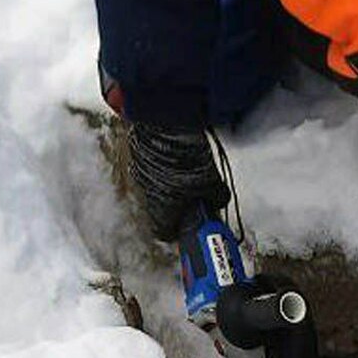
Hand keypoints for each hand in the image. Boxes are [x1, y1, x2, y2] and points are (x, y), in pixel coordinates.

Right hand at [127, 123, 228, 241]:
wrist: (167, 124)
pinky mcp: (138, 154)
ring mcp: (140, 173)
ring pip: (155, 188)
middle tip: (194, 198)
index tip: (191, 227)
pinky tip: (178, 158)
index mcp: (162, 209)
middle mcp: (146, 194)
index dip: (179, 232)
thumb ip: (216, 197)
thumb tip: (219, 201)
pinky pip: (151, 169)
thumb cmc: (187, 156)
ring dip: (170, 185)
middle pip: (160, 210)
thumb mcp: (212, 181)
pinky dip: (163, 168)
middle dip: (178, 206)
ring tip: (188, 174)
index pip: (164, 233)